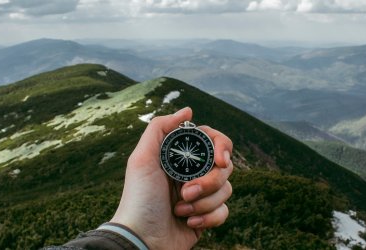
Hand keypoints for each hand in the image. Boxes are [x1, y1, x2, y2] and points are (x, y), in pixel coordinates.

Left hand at [110, 107, 233, 248]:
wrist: (141, 239)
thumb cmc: (139, 199)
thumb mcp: (142, 159)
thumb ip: (160, 128)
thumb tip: (188, 110)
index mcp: (180, 157)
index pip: (213, 142)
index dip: (222, 148)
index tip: (220, 161)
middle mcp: (193, 173)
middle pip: (224, 167)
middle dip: (208, 182)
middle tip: (186, 191)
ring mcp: (201, 196)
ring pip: (227, 190)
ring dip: (203, 202)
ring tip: (180, 209)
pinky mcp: (206, 217)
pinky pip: (224, 212)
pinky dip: (208, 218)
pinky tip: (189, 222)